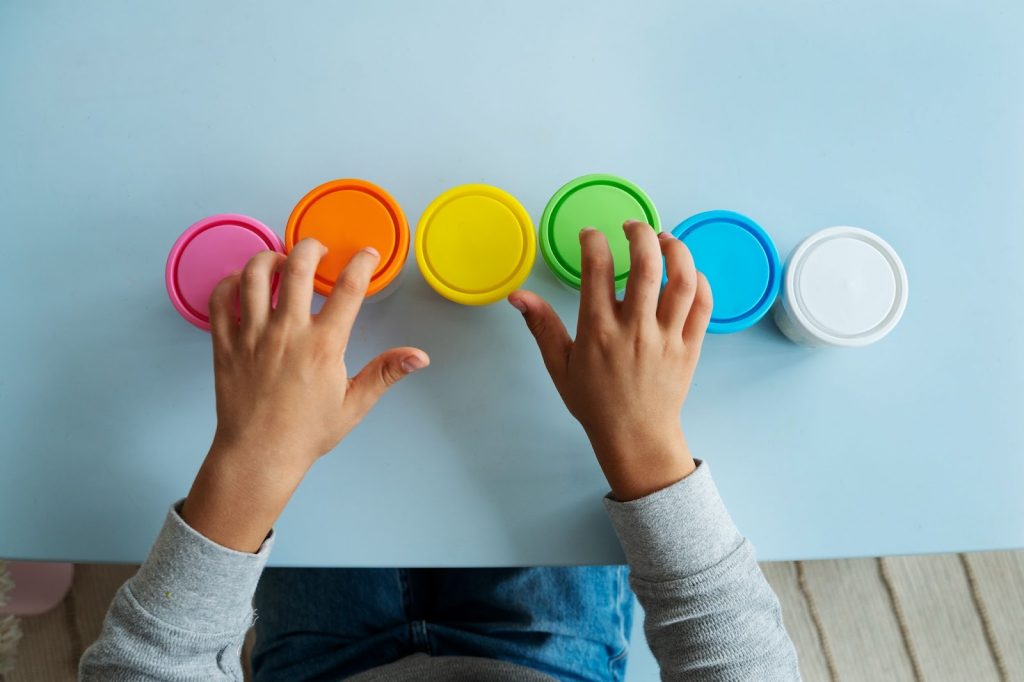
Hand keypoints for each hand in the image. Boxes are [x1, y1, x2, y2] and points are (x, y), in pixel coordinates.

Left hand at [181, 239, 428, 551]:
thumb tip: (419, 357)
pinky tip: (242, 284)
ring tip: (280, 261)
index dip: (361, 263)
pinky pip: (220, 299)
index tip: (367, 255)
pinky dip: (229, 282)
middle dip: (310, 247)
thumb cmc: (305, 433)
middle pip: (296, 267)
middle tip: (318, 250)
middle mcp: (286, 333)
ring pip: (253, 274)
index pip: (348, 289)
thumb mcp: (354, 405)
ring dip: (269, 258)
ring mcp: (251, 336)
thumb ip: (386, 373)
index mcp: (323, 346)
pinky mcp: (225, 344)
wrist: (259, 456)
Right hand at [509, 221, 711, 500]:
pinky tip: (687, 272)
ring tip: (664, 239)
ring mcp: (667, 338)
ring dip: (676, 250)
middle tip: (632, 226)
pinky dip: (699, 281)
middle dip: (640, 234)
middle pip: (647, 265)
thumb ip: (541, 326)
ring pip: (682, 280)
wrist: (635, 437)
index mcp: (598, 331)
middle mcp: (635, 330)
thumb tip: (517, 295)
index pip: (596, 269)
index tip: (590, 235)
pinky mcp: (690, 347)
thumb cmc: (595, 402)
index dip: (593, 241)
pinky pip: (703, 305)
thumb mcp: (559, 366)